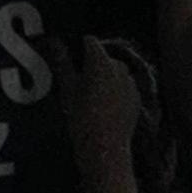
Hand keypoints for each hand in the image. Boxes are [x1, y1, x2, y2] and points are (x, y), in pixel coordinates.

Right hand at [61, 32, 141, 169]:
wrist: (105, 150)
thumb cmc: (83, 120)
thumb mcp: (67, 89)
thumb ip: (62, 63)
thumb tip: (55, 43)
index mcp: (101, 61)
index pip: (89, 42)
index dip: (77, 48)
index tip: (69, 58)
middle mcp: (120, 68)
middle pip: (103, 57)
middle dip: (91, 66)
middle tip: (76, 84)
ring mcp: (130, 83)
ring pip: (113, 73)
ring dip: (103, 79)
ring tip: (89, 99)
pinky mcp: (136, 98)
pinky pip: (123, 87)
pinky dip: (114, 92)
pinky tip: (102, 108)